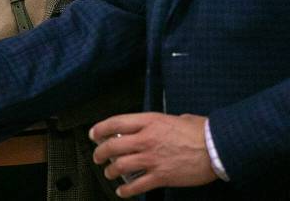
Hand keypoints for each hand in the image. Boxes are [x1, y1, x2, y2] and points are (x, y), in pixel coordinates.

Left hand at [90, 112, 216, 196]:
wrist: (216, 148)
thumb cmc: (200, 132)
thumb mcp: (177, 118)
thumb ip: (162, 122)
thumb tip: (159, 124)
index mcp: (148, 121)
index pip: (115, 123)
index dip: (100, 129)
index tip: (94, 134)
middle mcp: (145, 139)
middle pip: (113, 146)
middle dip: (100, 153)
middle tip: (98, 157)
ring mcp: (152, 159)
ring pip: (121, 166)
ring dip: (111, 171)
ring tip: (109, 173)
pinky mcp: (161, 176)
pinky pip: (137, 185)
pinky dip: (127, 190)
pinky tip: (122, 192)